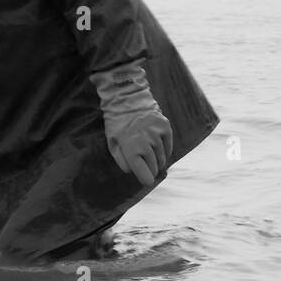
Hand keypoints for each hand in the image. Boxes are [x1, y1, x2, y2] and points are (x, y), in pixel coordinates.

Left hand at [91, 60, 172, 186]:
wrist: (126, 99)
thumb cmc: (117, 122)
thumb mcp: (112, 141)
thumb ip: (121, 158)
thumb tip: (131, 171)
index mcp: (130, 147)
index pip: (143, 171)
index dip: (146, 179)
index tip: (147, 182)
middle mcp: (146, 142)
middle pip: (154, 166)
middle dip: (150, 169)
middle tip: (146, 167)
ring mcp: (157, 134)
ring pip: (162, 157)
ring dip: (157, 160)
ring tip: (148, 153)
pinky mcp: (165, 127)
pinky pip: (168, 147)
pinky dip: (164, 150)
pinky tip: (156, 146)